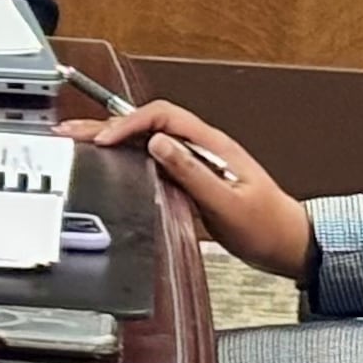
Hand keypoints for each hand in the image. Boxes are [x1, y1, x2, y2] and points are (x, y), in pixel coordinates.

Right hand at [55, 99, 309, 277]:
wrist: (290, 245)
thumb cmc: (268, 227)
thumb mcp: (228, 202)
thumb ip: (192, 172)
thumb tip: (158, 143)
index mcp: (212, 145)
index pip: (162, 117)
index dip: (129, 124)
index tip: (105, 141)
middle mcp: (202, 147)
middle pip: (148, 124)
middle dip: (108, 124)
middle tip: (72, 131)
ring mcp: (196, 162)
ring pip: (147, 140)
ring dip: (112, 139)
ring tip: (79, 142)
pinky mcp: (192, 178)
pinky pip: (153, 160)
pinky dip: (126, 158)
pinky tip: (109, 163)